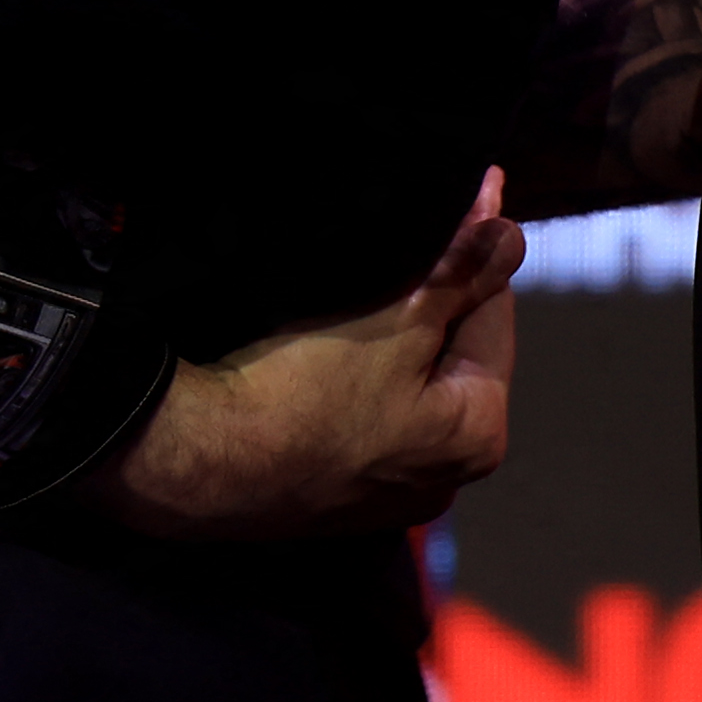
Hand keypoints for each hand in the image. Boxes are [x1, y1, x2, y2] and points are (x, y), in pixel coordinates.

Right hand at [97, 180, 524, 542]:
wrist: (193, 459)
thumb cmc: (298, 394)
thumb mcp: (393, 318)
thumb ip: (461, 270)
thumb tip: (507, 224)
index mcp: (477, 436)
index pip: (495, 316)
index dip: (470, 256)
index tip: (451, 206)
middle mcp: (443, 478)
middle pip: (449, 355)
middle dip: (426, 303)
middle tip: (387, 256)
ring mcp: (384, 494)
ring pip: (401, 385)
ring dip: (384, 340)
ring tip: (346, 300)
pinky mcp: (330, 496)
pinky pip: (357, 416)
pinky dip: (346, 381)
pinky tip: (312, 356)